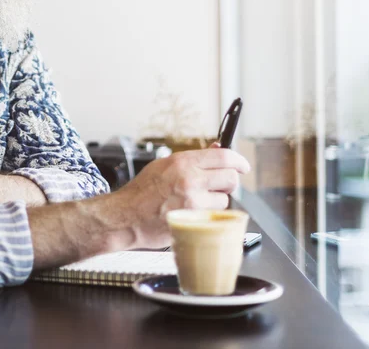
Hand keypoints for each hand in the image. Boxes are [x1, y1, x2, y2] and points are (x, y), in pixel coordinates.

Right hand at [112, 143, 249, 248]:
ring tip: (197, 201)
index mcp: (182, 162)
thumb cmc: (141, 192)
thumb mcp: (164, 165)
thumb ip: (193, 159)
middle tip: (220, 184)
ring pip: (224, 199)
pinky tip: (192, 213)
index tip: (243, 165)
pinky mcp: (194, 220)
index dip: (238, 160)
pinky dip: (208, 215)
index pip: (224, 156)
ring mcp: (193, 201)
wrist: (125, 216)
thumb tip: (217, 148)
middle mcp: (190, 179)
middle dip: (229, 181)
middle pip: (231, 178)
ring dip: (216, 201)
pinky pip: (213, 216)